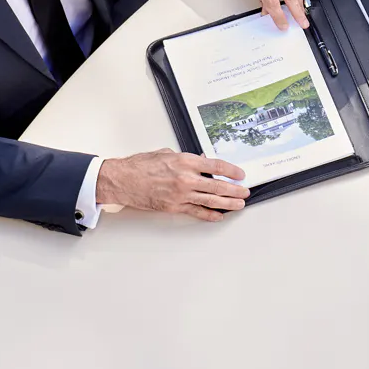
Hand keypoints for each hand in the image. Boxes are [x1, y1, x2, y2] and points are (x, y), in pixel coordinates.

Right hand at [97, 148, 249, 220]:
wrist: (123, 180)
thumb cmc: (140, 165)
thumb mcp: (166, 153)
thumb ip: (186, 159)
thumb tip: (200, 162)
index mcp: (185, 161)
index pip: (216, 167)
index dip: (231, 171)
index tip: (240, 174)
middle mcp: (186, 178)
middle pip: (218, 186)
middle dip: (234, 190)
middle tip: (244, 192)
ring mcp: (181, 195)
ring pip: (211, 201)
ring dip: (228, 204)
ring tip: (239, 205)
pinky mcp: (174, 207)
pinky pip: (196, 212)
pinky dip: (209, 215)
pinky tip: (219, 215)